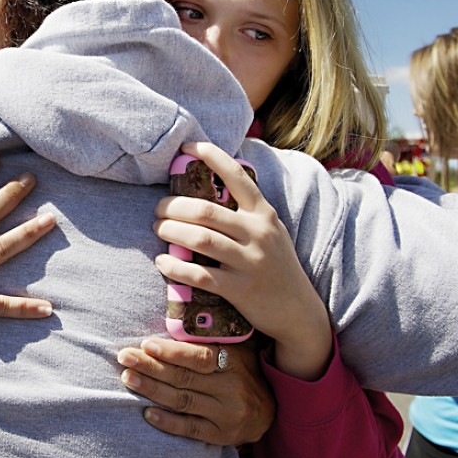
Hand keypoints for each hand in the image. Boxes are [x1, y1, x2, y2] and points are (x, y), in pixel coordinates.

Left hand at [117, 337, 273, 445]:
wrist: (269, 412)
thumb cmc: (242, 371)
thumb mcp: (236, 348)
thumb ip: (210, 336)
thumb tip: (175, 311)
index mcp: (234, 361)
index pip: (199, 357)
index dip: (171, 352)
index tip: (145, 344)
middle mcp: (232, 388)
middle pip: (184, 377)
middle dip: (150, 367)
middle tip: (124, 358)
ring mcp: (227, 414)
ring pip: (182, 401)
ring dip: (151, 390)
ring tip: (128, 378)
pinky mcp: (221, 435)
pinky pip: (190, 429)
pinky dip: (167, 422)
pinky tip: (147, 413)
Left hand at [152, 141, 331, 379]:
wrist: (299, 310)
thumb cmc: (275, 265)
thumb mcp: (269, 231)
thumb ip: (245, 212)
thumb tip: (205, 190)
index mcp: (264, 214)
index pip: (237, 177)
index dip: (211, 157)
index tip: (187, 147)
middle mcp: (258, 234)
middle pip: (206, 210)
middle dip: (174, 206)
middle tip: (159, 209)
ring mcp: (250, 262)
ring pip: (200, 239)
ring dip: (171, 231)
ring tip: (158, 229)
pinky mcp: (240, 290)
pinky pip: (200, 275)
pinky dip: (175, 267)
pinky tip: (163, 262)